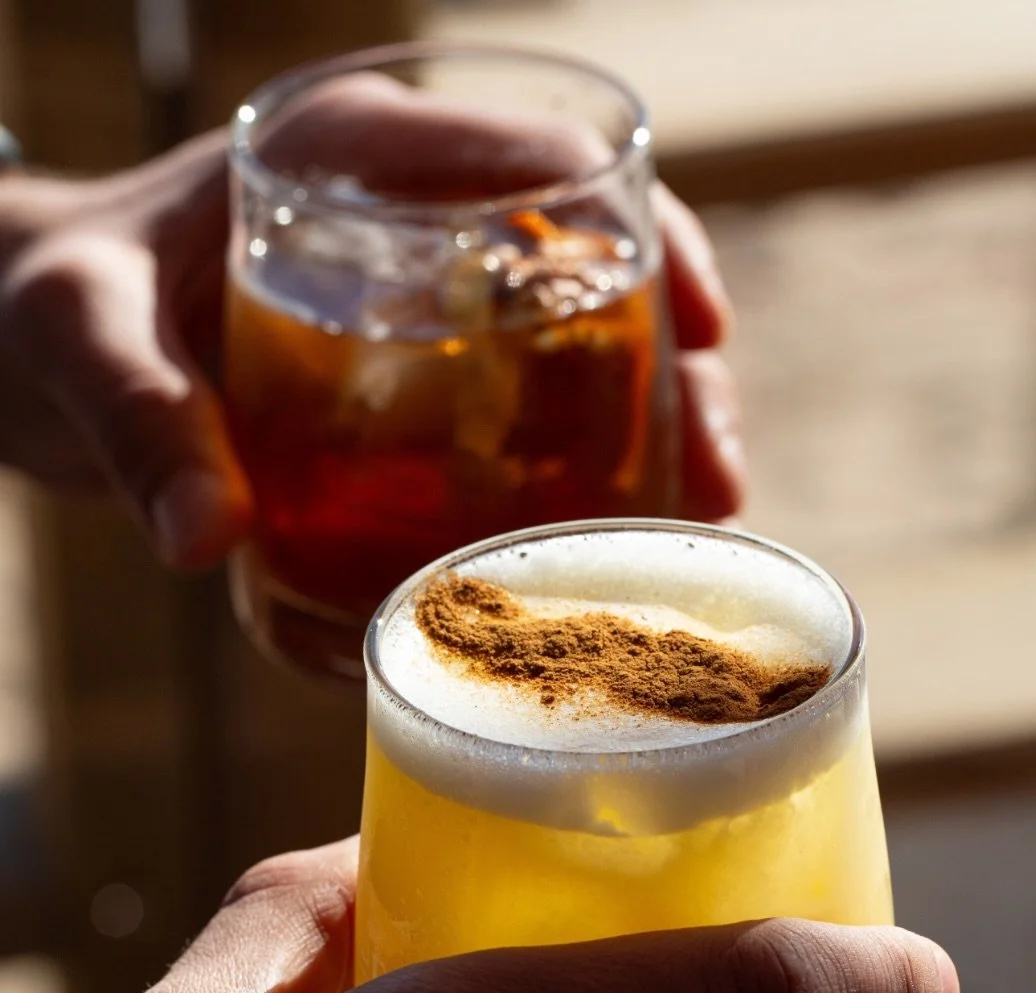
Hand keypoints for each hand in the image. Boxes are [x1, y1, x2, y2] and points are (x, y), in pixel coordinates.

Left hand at [0, 119, 740, 570]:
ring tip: (684, 520)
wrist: (28, 344)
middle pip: (589, 278)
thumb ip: (138, 418)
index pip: (541, 162)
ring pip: (569, 358)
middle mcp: (410, 223)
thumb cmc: (50, 303)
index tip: (704, 332)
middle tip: (713, 477)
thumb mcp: (78, 335)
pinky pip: (507, 419)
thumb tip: (207, 541)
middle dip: (673, 373)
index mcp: (358, 152)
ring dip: (639, 437)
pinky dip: (558, 477)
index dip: (646, 239)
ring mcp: (416, 311)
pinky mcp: (405, 386)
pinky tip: (584, 542)